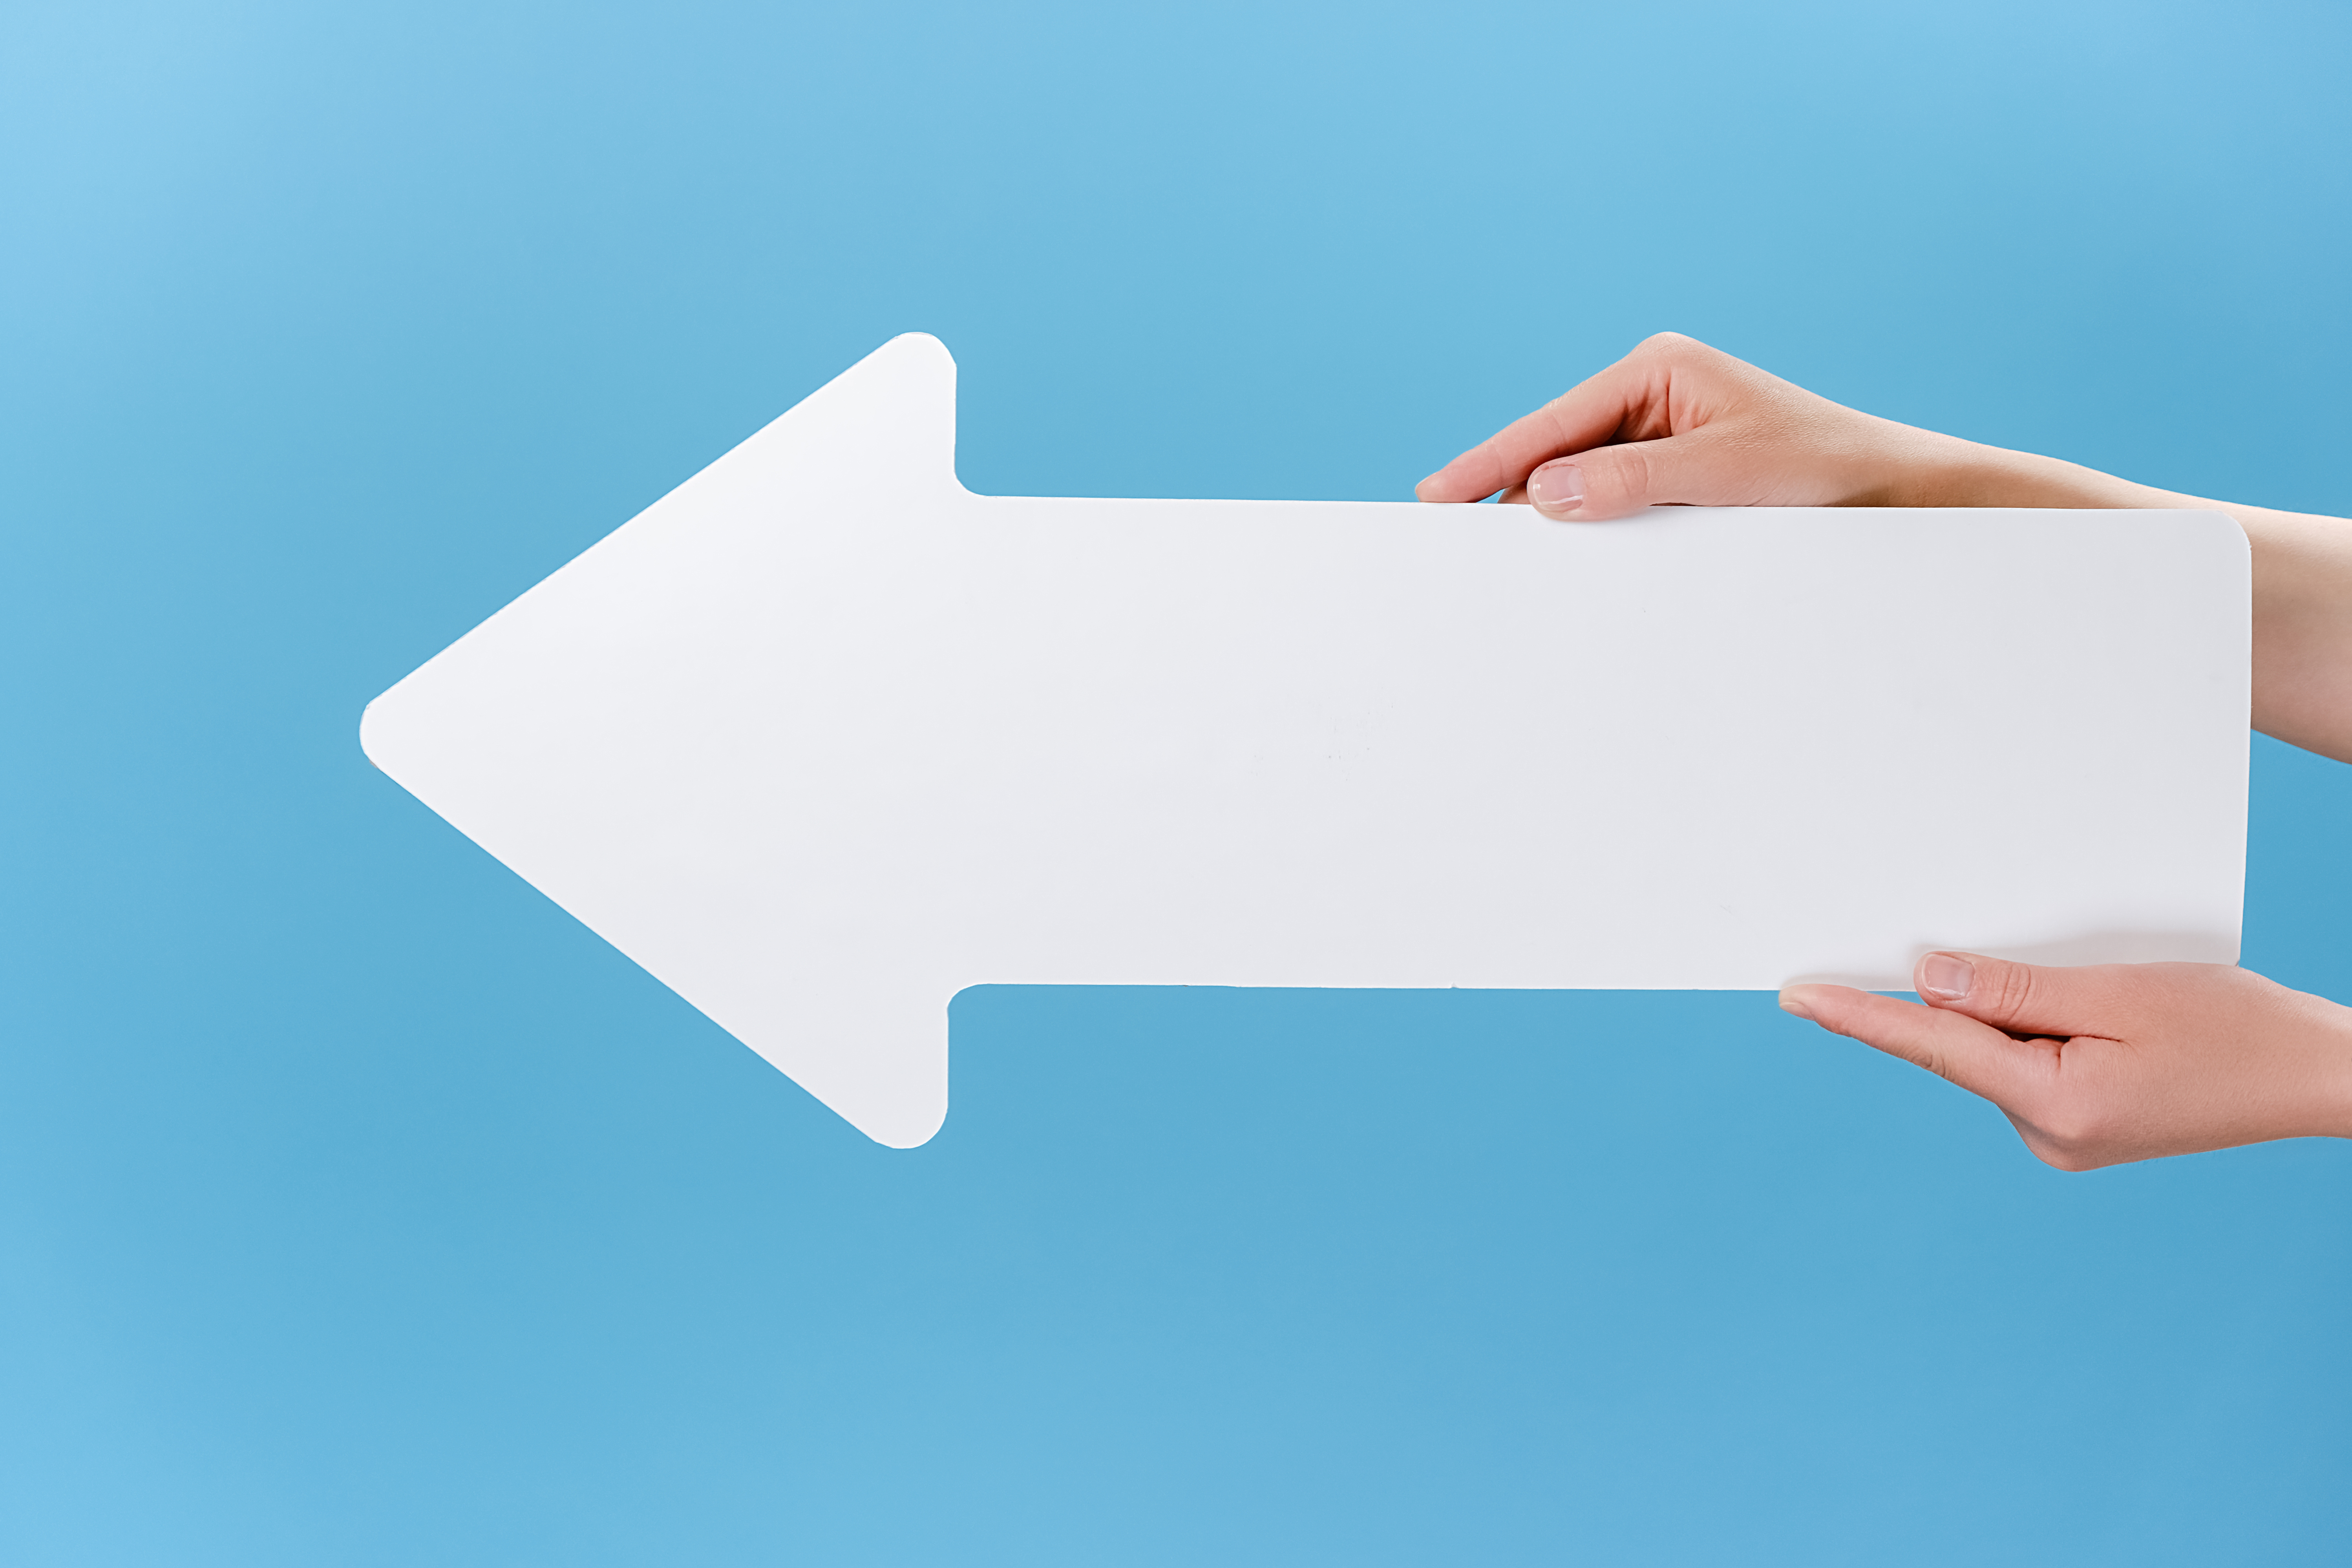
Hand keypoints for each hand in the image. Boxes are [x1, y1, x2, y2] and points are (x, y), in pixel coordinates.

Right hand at [1414, 331, 1995, 518]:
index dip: (1491, 461)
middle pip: (1556, 449)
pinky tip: (1575, 552)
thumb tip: (1541, 494)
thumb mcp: (1721, 474)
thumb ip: (1627, 482)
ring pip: (1581, 479)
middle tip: (1462, 541)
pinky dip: (1593, 526)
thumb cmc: (1823, 466)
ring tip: (1519, 556)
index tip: (1436, 495)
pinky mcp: (1673, 467)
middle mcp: (1651, 391)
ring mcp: (1661, 429)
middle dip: (1516, 495)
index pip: (1552, 422)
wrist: (1893, 492)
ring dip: (1559, 518)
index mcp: (1657, 368)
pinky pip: (1612, 497)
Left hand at [1781, 955, 2351, 1168]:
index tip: (1797, 996)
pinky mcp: (2079, 1125)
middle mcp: (2048, 1136)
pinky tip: (2100, 1012)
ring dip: (2020, 1008)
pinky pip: (2031, 1061)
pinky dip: (2041, 1026)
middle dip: (1977, 996)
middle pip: (1969, 1045)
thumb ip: (2015, 988)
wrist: (2313, 1077)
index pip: (1931, 1047)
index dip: (1859, 1016)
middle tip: (2045, 965)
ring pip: (2002, 1051)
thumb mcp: (2120, 993)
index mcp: (2056, 1107)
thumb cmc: (2235, 1031)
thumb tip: (1928, 979)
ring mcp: (2063, 1137)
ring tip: (2107, 996)